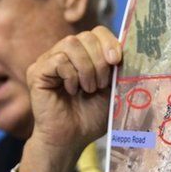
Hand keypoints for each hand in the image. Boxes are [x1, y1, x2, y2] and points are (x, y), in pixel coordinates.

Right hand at [19, 26, 120, 171]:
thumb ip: (119, 68)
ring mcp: (49, 61)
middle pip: (86, 36)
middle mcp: (65, 53)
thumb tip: (132, 49)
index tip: (116, 61)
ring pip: (71, 43)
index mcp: (85, 55)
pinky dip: (71, 75)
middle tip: (101, 84)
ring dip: (86, 68)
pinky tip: (72, 90)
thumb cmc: (92, 117)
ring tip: (88, 89)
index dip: (109, 42)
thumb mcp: (112, 89)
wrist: (72, 139)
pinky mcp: (37, 72)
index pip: (98, 32)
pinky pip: (58, 60)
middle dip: (100, 60)